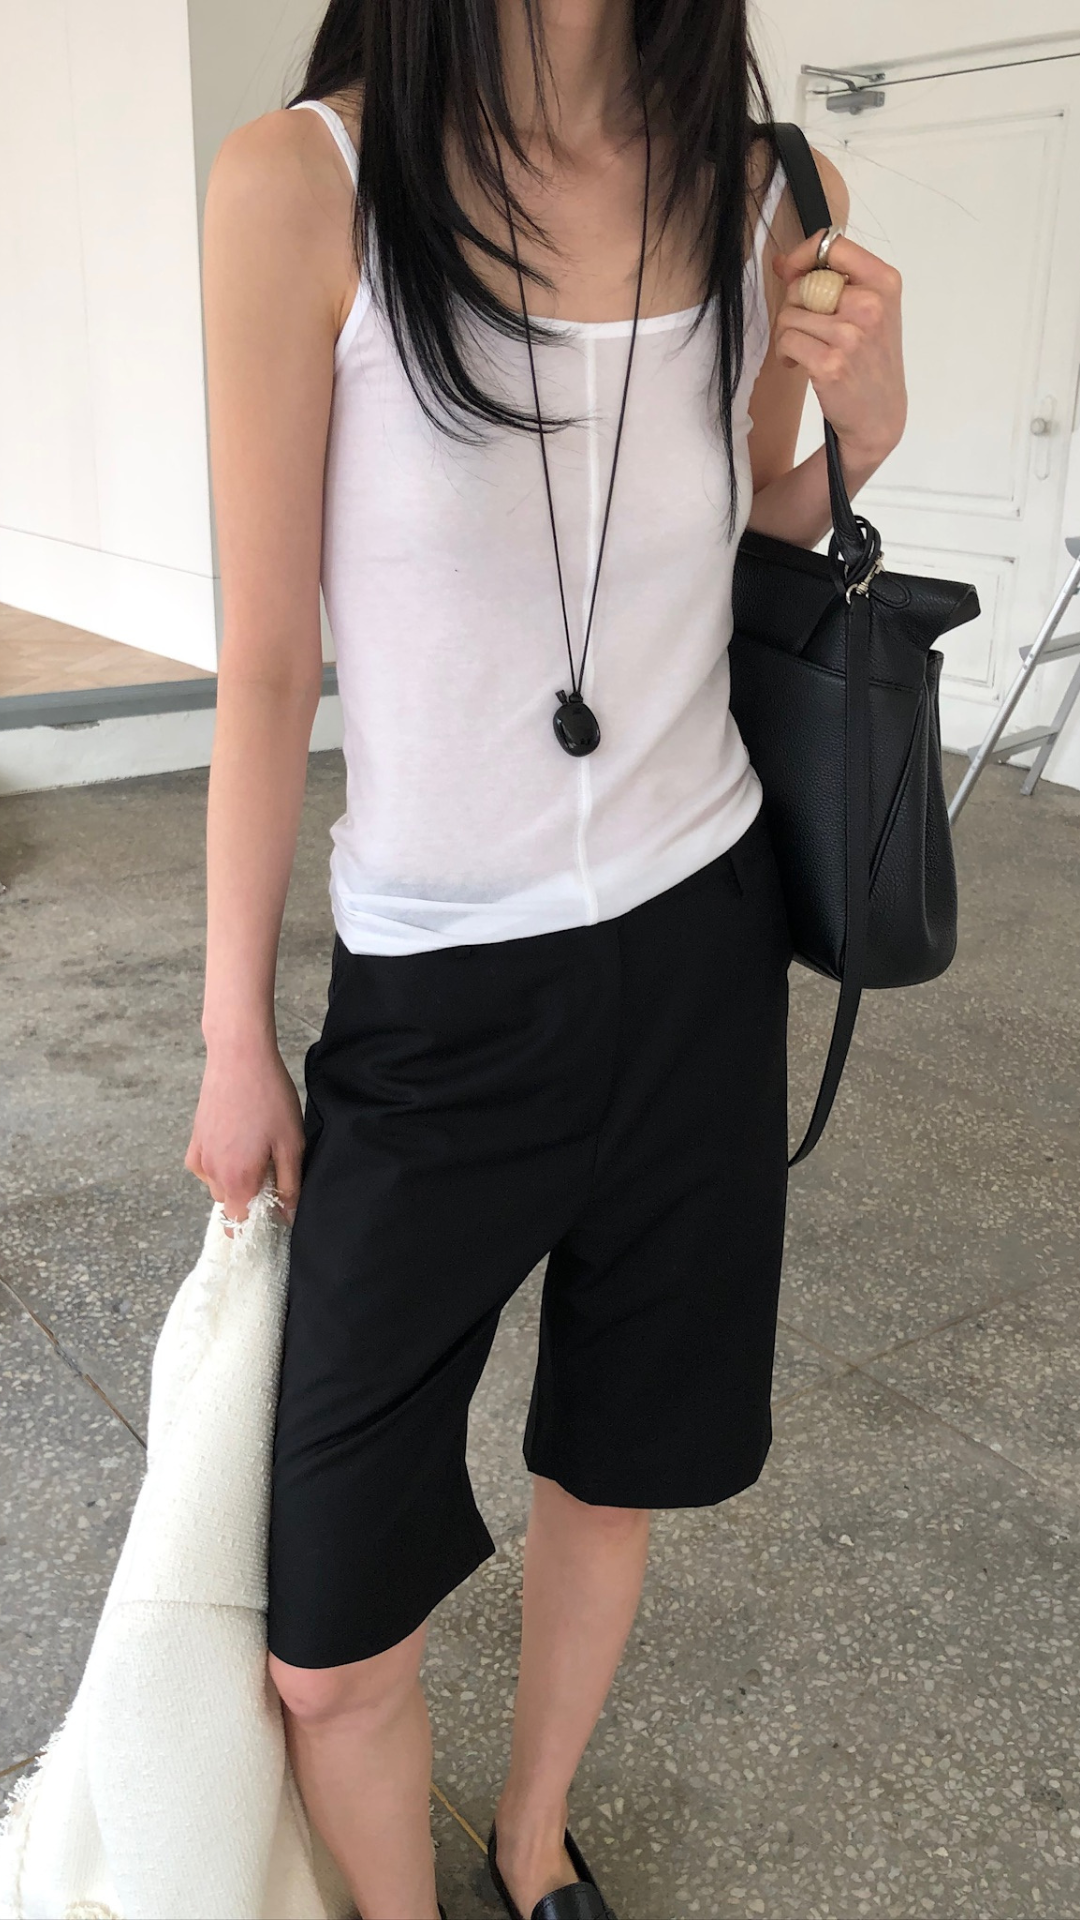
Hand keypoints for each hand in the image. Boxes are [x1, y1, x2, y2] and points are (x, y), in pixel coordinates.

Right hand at [185, 1040, 304, 1233]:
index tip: (276, 1212)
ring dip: (236, 1181)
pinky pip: (206, 1168)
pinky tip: (238, 1146)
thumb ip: (289, 1185)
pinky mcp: (195, 1141)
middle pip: (231, 1205)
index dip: (259, 1223)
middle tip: (274, 1174)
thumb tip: (288, 1215)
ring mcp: (200, 1157)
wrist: (239, 1058)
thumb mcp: (291, 1143)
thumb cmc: (269, 1098)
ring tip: (258, 1153)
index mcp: (237, 1179)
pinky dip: (220, 1166)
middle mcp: (212, 1174)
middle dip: (250, 1199)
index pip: (240, 1224)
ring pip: (218, 1187)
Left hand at [772, 230, 906, 468]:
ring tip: (805, 349)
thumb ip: (830, 281)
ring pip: (789, 315)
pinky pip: (786, 341)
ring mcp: (851, 335)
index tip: (794, 272)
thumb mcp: (868, 311)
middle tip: (806, 329)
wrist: (880, 415)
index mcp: (884, 282)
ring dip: (787, 333)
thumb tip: (783, 263)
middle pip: (802, 284)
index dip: (803, 255)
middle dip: (793, 306)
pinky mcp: (830, 363)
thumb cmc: (871, 360)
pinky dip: (785, 353)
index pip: (832, 244)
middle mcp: (870, 304)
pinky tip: (799, 364)